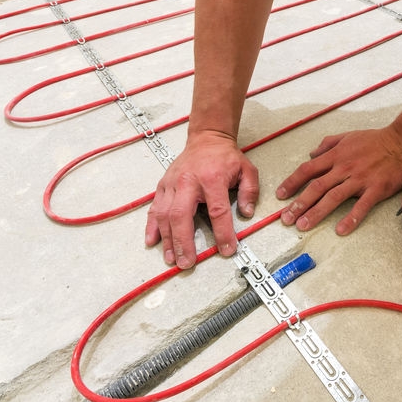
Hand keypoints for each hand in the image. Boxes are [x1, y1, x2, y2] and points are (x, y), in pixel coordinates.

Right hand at [145, 130, 258, 267]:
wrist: (207, 139)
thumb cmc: (226, 157)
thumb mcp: (247, 170)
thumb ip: (249, 192)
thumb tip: (247, 213)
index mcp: (212, 178)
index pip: (217, 211)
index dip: (222, 232)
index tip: (227, 249)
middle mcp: (188, 181)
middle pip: (182, 215)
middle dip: (183, 242)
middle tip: (186, 263)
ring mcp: (172, 183)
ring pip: (165, 214)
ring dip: (167, 238)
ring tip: (171, 258)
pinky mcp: (163, 185)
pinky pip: (154, 208)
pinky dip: (152, 226)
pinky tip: (152, 241)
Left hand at [276, 127, 401, 234]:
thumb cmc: (375, 140)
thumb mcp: (348, 136)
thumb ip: (328, 144)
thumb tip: (311, 153)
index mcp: (336, 156)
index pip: (308, 169)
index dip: (292, 183)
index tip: (280, 196)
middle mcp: (344, 168)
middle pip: (316, 187)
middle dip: (299, 203)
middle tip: (286, 219)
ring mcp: (359, 179)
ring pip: (333, 197)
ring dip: (317, 212)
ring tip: (303, 226)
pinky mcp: (375, 189)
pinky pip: (361, 206)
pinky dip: (351, 218)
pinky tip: (340, 230)